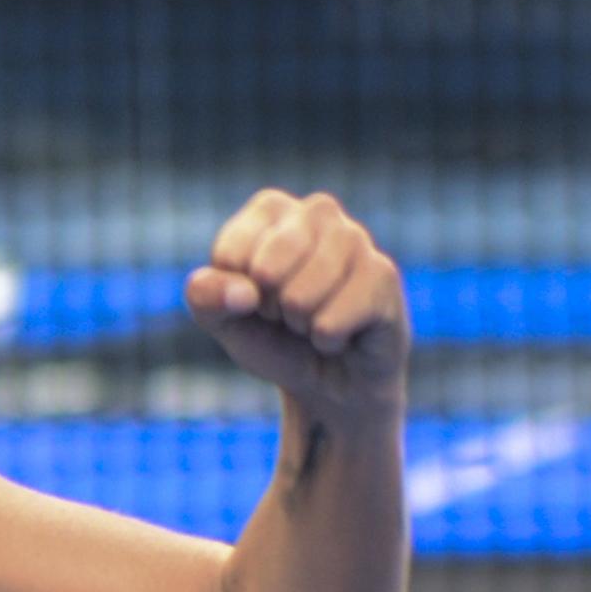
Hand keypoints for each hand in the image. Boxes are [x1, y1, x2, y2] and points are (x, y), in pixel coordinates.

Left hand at [191, 190, 407, 409]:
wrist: (331, 382)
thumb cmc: (275, 338)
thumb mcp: (224, 320)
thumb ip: (206, 297)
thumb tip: (241, 292)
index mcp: (271, 209)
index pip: (230, 256)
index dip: (236, 296)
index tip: (256, 301)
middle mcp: (318, 211)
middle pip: (266, 271)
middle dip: (271, 309)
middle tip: (290, 314)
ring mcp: (356, 238)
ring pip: (299, 298)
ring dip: (301, 326)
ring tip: (317, 321)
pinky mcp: (384, 275)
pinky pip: (330, 324)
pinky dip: (328, 342)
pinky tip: (345, 333)